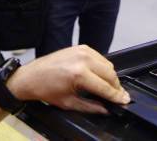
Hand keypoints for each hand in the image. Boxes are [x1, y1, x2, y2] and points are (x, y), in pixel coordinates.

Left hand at [7, 45, 129, 113]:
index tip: (125, 100)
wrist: (31, 76)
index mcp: (79, 74)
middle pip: (111, 74)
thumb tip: (107, 109)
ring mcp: (83, 51)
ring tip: (109, 87)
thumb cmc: (45, 89)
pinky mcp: (82, 47)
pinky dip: (103, 67)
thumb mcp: (68, 103)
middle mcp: (83, 60)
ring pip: (108, 65)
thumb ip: (91, 107)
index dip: (116, 96)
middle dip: (116, 86)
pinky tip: (100, 76)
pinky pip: (100, 57)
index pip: (105, 87)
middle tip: (119, 96)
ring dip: (111, 76)